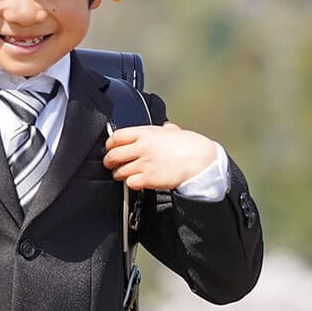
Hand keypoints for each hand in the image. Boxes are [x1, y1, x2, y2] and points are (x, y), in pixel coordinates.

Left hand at [104, 121, 218, 190]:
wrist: (202, 161)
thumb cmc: (191, 146)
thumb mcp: (175, 131)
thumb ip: (166, 129)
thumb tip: (165, 127)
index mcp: (146, 133)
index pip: (116, 136)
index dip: (110, 144)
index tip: (110, 148)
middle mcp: (142, 147)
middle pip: (113, 155)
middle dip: (109, 161)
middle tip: (111, 164)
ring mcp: (144, 163)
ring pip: (119, 171)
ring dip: (119, 174)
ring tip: (123, 174)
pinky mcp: (149, 179)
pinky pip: (130, 183)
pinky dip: (130, 183)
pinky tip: (135, 181)